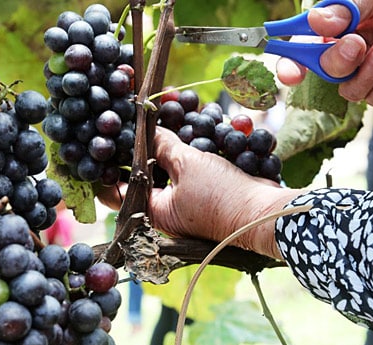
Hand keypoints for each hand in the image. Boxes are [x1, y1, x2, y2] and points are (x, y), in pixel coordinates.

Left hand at [97, 129, 302, 257]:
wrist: (265, 211)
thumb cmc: (221, 196)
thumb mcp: (186, 165)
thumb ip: (162, 145)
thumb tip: (148, 130)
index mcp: (152, 210)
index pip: (117, 188)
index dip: (109, 162)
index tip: (108, 136)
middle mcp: (167, 208)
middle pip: (147, 169)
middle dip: (148, 139)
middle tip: (143, 112)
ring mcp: (188, 200)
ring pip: (174, 163)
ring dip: (176, 135)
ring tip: (173, 104)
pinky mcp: (209, 190)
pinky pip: (197, 163)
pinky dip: (198, 142)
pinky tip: (202, 116)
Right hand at [277, 0, 372, 106]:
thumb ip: (345, 9)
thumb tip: (317, 22)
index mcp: (335, 31)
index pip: (303, 51)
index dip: (291, 64)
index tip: (290, 72)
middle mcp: (347, 55)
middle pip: (325, 71)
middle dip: (337, 60)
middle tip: (357, 43)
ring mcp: (367, 73)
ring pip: (349, 90)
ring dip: (367, 72)